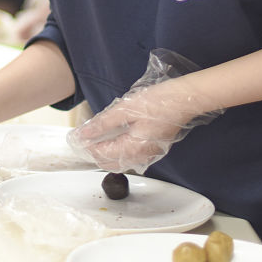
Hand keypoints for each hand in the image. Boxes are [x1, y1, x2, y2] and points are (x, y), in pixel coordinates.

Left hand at [67, 49, 221, 173]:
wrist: (186, 99)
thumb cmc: (159, 101)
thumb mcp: (125, 109)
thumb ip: (102, 124)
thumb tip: (84, 134)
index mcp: (133, 148)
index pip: (101, 153)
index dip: (86, 146)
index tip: (75, 138)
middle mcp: (141, 156)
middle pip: (110, 163)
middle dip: (94, 152)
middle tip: (83, 139)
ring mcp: (150, 154)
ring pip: (121, 162)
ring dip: (106, 154)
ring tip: (96, 139)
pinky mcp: (155, 148)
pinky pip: (132, 157)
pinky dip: (119, 152)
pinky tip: (115, 140)